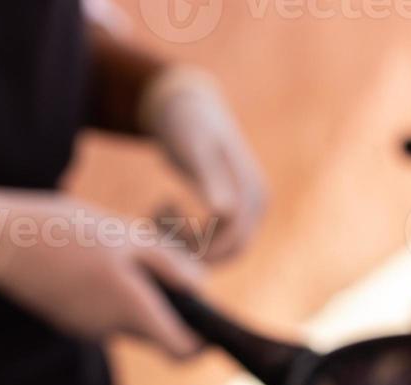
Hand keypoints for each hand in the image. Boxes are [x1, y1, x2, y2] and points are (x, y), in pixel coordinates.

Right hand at [0, 183, 204, 357]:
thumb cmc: (65, 231)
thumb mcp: (127, 235)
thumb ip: (169, 264)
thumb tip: (201, 286)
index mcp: (133, 307)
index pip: (182, 350)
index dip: (200, 342)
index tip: (206, 324)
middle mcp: (112, 328)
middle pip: (158, 332)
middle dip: (166, 307)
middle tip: (158, 268)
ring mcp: (88, 329)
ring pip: (130, 320)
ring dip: (135, 297)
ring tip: (117, 257)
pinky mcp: (69, 322)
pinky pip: (104, 314)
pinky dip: (109, 296)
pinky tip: (92, 265)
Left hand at [140, 68, 265, 261]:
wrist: (187, 106)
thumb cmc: (187, 123)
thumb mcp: (194, 148)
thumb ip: (209, 179)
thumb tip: (224, 214)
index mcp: (253, 192)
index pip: (234, 238)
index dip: (196, 240)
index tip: (159, 208)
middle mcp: (257, 206)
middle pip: (231, 252)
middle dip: (191, 247)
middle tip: (153, 218)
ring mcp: (248, 211)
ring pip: (223, 253)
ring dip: (187, 246)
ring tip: (154, 213)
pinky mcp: (232, 213)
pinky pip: (214, 242)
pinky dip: (186, 237)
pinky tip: (160, 209)